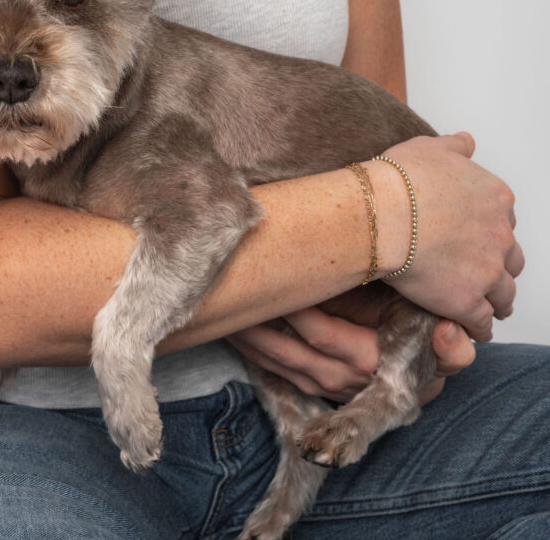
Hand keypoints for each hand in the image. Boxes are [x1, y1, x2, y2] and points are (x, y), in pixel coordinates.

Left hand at [227, 307, 475, 403]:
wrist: (418, 376)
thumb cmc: (421, 339)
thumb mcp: (441, 338)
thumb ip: (450, 345)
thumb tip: (450, 334)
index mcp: (370, 360)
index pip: (322, 334)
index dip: (295, 312)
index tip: (271, 285)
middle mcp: (343, 378)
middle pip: (288, 351)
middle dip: (255, 324)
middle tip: (231, 293)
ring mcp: (323, 386)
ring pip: (276, 362)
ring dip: (247, 337)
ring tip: (222, 309)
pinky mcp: (310, 388)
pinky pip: (274, 370)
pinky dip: (251, 351)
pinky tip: (233, 330)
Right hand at [368, 132, 523, 341]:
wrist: (381, 212)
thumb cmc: (399, 179)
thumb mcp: (429, 148)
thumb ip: (455, 147)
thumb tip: (467, 141)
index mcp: (495, 198)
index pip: (504, 221)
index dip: (488, 232)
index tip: (474, 239)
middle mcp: (500, 235)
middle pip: (511, 259)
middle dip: (499, 267)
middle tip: (481, 274)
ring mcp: (487, 271)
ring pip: (504, 294)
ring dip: (495, 300)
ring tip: (483, 307)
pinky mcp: (468, 300)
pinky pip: (482, 322)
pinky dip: (479, 327)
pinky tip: (470, 329)